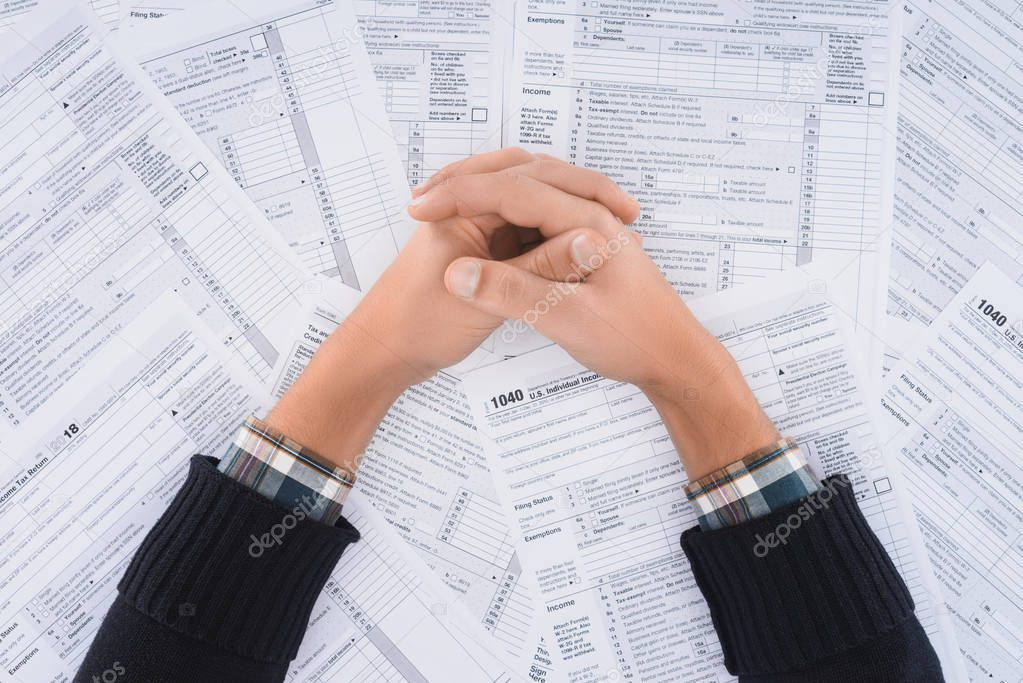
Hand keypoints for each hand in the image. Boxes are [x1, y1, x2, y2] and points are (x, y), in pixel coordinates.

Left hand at [266, 148, 638, 468]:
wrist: (383, 358)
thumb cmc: (417, 327)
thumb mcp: (490, 301)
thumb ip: (542, 268)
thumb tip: (591, 241)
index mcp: (462, 210)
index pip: (527, 177)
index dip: (579, 188)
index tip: (621, 209)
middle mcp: (468, 213)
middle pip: (531, 186)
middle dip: (577, 194)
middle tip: (623, 212)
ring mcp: (474, 234)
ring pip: (530, 212)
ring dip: (565, 217)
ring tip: (615, 231)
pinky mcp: (481, 257)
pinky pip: (523, 237)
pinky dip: (552, 242)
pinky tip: (584, 256)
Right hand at [433, 163, 777, 477]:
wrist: (676, 360)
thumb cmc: (635, 340)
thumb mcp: (567, 320)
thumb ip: (512, 292)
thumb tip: (458, 272)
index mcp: (586, 223)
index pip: (512, 190)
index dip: (459, 195)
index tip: (418, 207)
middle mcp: (587, 216)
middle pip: (519, 177)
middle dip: (466, 183)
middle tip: (422, 198)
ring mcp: (586, 229)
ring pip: (527, 194)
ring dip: (483, 195)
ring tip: (440, 207)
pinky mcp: (581, 247)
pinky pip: (535, 219)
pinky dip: (501, 218)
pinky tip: (480, 234)